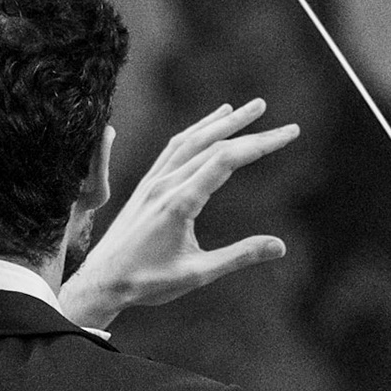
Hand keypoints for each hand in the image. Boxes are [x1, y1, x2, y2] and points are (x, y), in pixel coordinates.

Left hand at [60, 99, 298, 329]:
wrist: (102, 280)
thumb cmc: (148, 282)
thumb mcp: (197, 274)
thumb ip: (238, 256)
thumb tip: (280, 246)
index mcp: (180, 203)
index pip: (226, 159)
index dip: (261, 143)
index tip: (289, 134)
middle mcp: (166, 184)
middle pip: (213, 144)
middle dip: (250, 130)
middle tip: (282, 121)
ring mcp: (154, 181)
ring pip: (191, 140)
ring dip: (221, 122)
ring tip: (247, 109)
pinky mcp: (146, 185)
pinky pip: (173, 148)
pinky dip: (195, 132)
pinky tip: (208, 126)